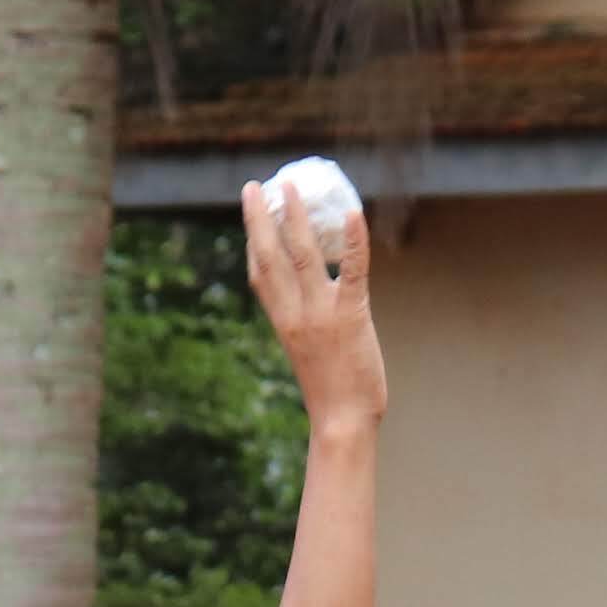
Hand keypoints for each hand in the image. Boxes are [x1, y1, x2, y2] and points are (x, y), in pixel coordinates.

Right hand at [243, 178, 384, 428]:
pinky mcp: (352, 315)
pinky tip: (353, 214)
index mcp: (283, 322)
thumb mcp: (311, 352)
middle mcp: (295, 313)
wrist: (343, 420)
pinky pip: (353, 270)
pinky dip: (353, 241)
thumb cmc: (333, 393)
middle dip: (260, 218)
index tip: (252, 215)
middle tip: (255, 186)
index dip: (254, 241)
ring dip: (296, 217)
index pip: (260, 275)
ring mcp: (322, 313)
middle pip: (271, 256)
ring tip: (291, 186)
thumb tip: (323, 303)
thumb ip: (310, 324)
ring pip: (304, 255)